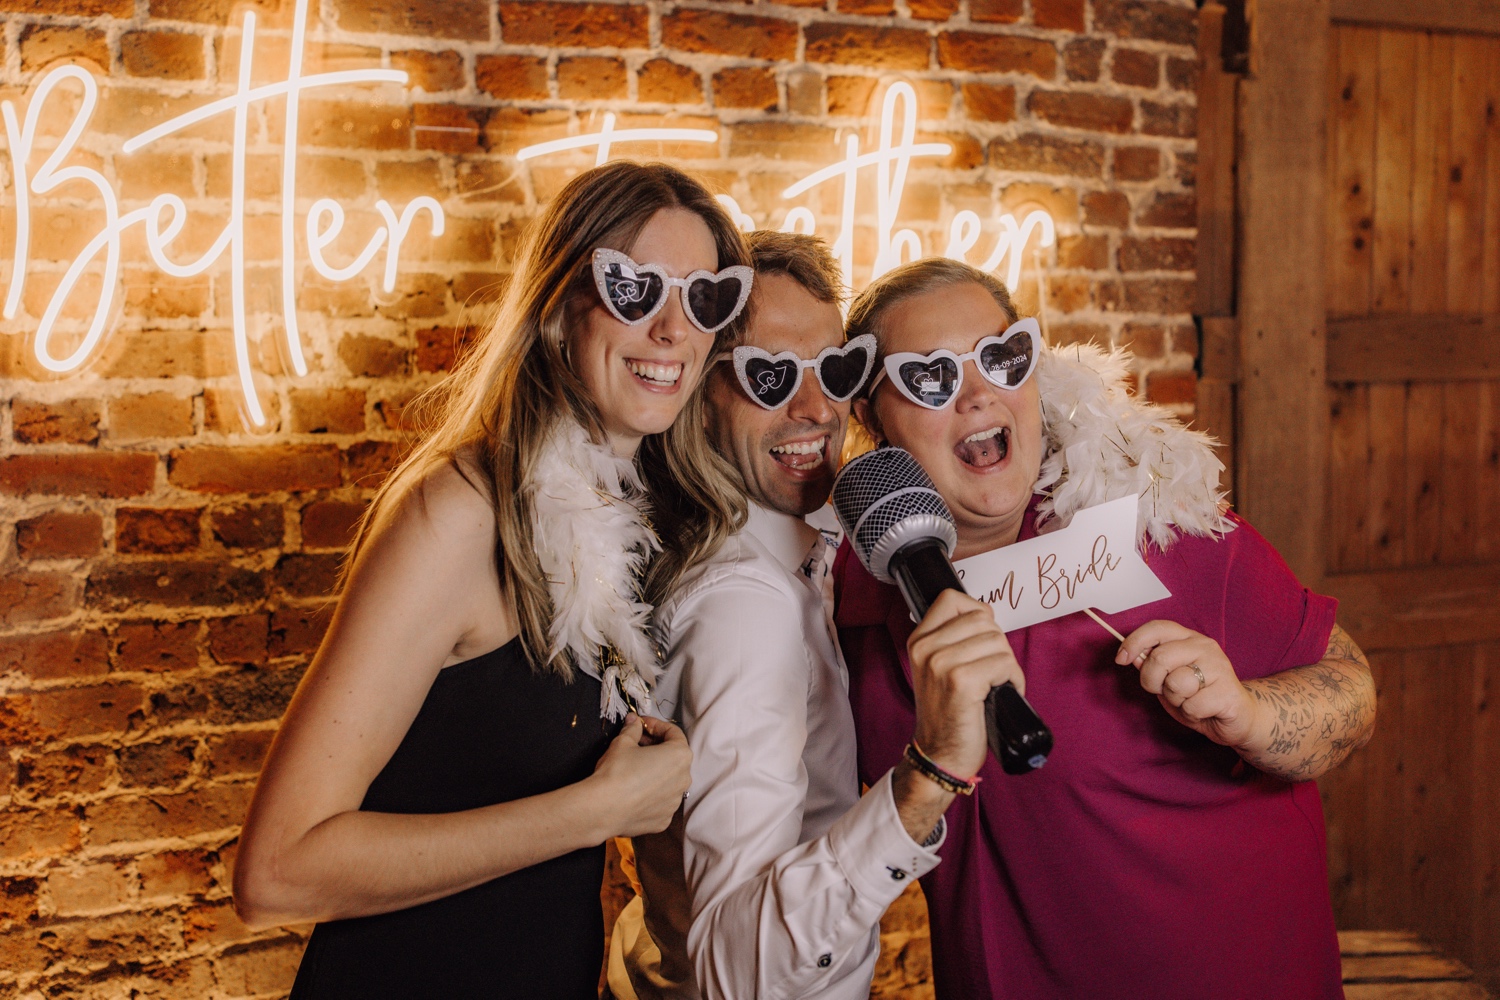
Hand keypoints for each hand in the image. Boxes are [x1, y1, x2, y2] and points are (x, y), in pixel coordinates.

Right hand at [589, 714, 692, 837]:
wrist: (604, 808)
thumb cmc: (617, 771)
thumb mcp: (623, 742)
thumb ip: (633, 729)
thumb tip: (633, 721)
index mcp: (680, 756)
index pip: (674, 733)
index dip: (656, 726)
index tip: (642, 724)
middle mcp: (684, 779)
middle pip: (673, 758)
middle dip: (656, 748)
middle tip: (637, 744)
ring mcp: (675, 802)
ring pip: (668, 781)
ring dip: (655, 772)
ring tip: (634, 769)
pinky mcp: (664, 819)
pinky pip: (660, 802)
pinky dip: (651, 794)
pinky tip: (633, 791)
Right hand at [905, 589, 1023, 780]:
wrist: (941, 755)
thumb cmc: (948, 713)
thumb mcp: (938, 669)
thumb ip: (952, 639)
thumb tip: (985, 617)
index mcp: (918, 640)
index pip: (952, 598)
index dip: (977, 613)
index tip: (982, 639)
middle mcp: (925, 648)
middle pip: (982, 619)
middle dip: (998, 644)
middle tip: (992, 671)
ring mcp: (941, 664)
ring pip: (997, 641)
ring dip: (1008, 664)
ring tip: (996, 684)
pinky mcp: (961, 681)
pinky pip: (1003, 663)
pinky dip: (1013, 679)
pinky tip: (1001, 694)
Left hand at [1115, 620, 1257, 749]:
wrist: (1239, 717)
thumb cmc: (1199, 697)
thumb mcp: (1168, 679)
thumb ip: (1152, 666)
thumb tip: (1131, 655)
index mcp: (1189, 638)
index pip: (1157, 628)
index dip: (1134, 641)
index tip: (1121, 659)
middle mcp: (1205, 647)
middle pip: (1160, 657)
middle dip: (1151, 681)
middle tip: (1163, 691)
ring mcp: (1219, 667)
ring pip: (1176, 683)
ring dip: (1176, 700)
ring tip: (1190, 700)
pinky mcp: (1228, 691)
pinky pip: (1192, 705)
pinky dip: (1192, 713)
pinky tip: (1204, 710)